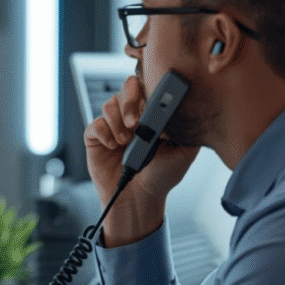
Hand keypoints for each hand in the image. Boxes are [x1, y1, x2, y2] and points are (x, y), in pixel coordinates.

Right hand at [84, 75, 198, 246]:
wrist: (140, 198)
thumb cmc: (162, 176)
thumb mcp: (185, 151)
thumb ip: (189, 127)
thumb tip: (186, 104)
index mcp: (153, 114)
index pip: (148, 86)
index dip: (148, 85)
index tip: (153, 101)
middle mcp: (132, 115)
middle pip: (126, 87)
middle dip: (129, 100)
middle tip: (134, 122)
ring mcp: (113, 126)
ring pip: (109, 104)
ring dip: (117, 120)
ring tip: (125, 141)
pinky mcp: (96, 138)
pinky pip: (95, 124)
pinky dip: (104, 132)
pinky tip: (112, 146)